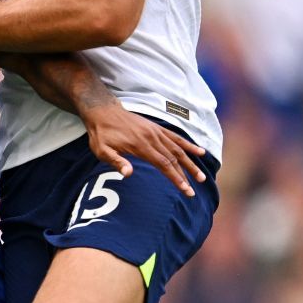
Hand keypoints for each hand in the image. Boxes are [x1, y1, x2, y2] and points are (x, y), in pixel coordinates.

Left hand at [82, 103, 206, 196]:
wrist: (103, 111)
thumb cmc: (101, 134)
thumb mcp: (102, 150)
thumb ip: (116, 161)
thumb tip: (128, 174)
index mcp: (141, 146)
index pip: (164, 164)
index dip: (176, 178)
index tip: (185, 189)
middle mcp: (152, 138)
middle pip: (174, 159)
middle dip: (186, 175)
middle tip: (193, 191)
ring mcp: (156, 132)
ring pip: (178, 149)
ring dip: (191, 163)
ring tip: (201, 177)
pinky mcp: (157, 128)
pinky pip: (176, 137)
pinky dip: (188, 145)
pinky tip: (200, 151)